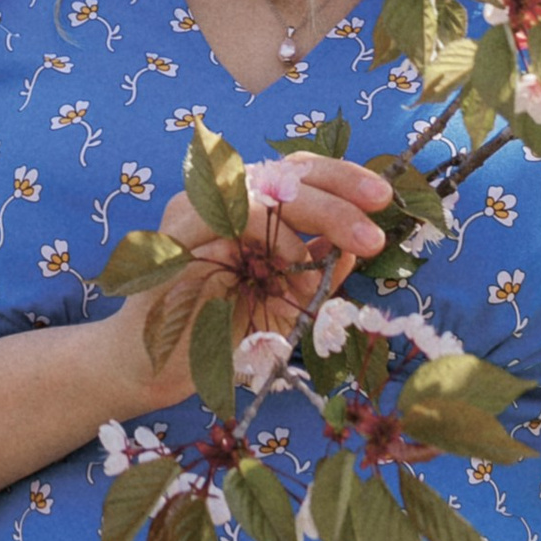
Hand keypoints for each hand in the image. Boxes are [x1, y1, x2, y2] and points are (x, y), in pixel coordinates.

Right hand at [94, 151, 392, 410]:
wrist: (158, 370)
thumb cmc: (222, 334)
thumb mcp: (287, 300)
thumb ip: (317, 271)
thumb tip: (356, 245)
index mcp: (247, 207)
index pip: (298, 173)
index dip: (342, 179)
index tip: (383, 199)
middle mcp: (220, 198)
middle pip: (288, 170)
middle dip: (342, 193)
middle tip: (378, 229)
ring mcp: (196, 208)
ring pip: (267, 184)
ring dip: (322, 213)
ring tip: (357, 246)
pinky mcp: (177, 230)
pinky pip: (234, 213)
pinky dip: (275, 235)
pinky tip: (297, 265)